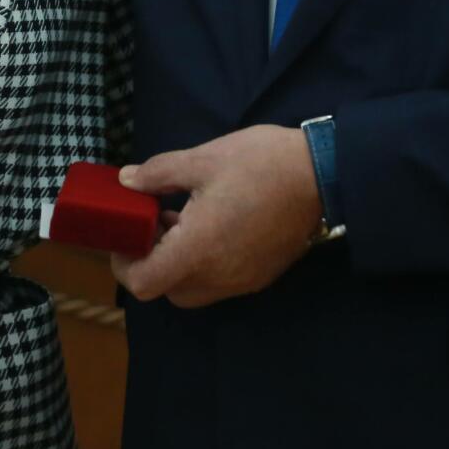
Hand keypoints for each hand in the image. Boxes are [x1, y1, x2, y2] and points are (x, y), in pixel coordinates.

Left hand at [111, 125, 324, 308]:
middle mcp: (219, 275)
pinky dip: (205, 263)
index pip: (144, 283)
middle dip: (152, 261)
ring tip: (182, 218)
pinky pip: (220, 281)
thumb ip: (158, 174)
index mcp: (198, 249)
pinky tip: (213, 224)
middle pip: (167, 289)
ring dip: (179, 262)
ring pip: (194, 289)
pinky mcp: (260, 276)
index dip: (124, 265)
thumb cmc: (260, 163)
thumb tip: (127, 181)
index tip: (126, 235)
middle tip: (153, 223)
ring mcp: (242, 280)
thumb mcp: (203, 159)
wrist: (323, 175)